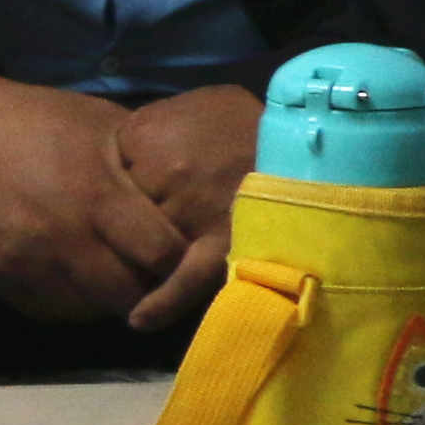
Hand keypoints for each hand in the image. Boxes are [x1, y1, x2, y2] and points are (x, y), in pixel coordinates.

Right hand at [0, 73, 184, 324]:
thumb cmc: (37, 120)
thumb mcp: (102, 125)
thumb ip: (145, 168)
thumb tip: (192, 200)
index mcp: (96, 194)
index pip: (164, 256)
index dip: (181, 257)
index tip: (183, 250)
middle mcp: (62, 237)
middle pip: (131, 294)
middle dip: (150, 286)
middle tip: (152, 270)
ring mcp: (26, 263)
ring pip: (93, 310)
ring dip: (110, 297)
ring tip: (113, 272)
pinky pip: (52, 310)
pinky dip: (72, 300)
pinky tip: (75, 275)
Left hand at [113, 84, 265, 334]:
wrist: (315, 145)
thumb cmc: (255, 122)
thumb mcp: (202, 104)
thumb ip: (163, 121)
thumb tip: (131, 142)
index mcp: (148, 134)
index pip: (109, 169)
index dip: (124, 181)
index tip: (135, 186)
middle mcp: (164, 173)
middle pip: (124, 209)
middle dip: (136, 216)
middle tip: (151, 219)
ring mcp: (192, 212)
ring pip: (147, 245)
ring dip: (146, 254)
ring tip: (141, 264)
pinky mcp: (223, 246)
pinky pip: (182, 281)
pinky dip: (160, 304)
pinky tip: (139, 320)